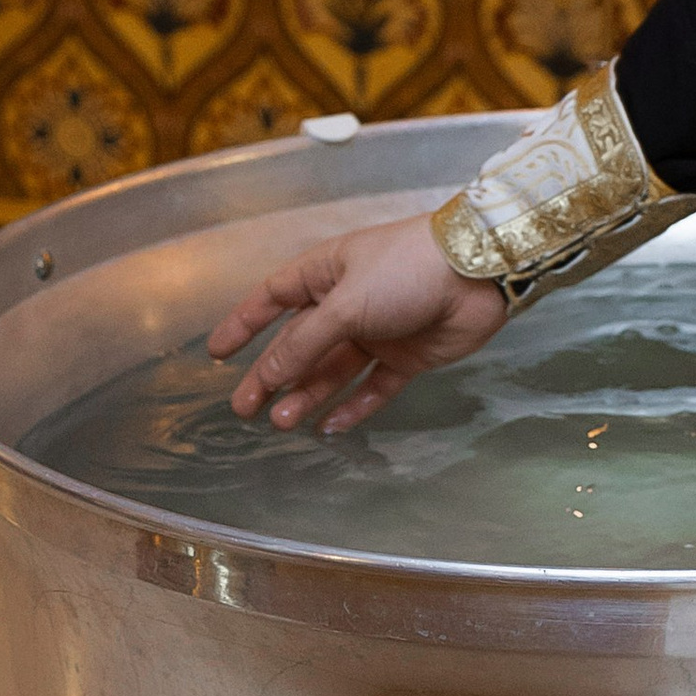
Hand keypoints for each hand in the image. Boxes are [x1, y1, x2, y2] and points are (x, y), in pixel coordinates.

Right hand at [208, 213, 503, 433]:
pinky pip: (374, 386)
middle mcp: (349, 302)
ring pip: (333, 369)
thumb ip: (306, 342)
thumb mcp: (345, 303)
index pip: (273, 299)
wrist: (479, 273)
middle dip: (272, 374)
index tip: (217, 353)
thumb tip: (268, 374)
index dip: (244, 324)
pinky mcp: (408, 356)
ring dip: (307, 394)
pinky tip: (330, 426)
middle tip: (246, 407)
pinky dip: (353, 406)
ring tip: (282, 422)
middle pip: (300, 343)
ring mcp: (379, 330)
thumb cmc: (405, 269)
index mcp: (327, 272)